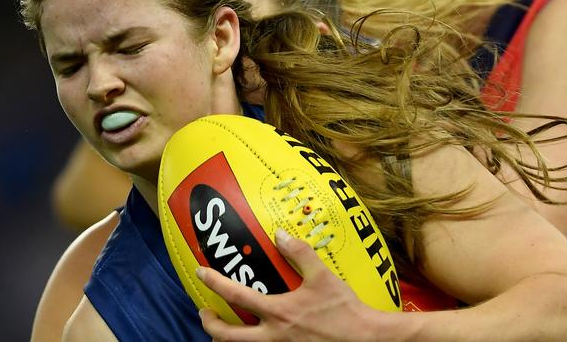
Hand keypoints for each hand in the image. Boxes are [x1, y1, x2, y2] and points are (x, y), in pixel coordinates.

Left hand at [197, 229, 380, 340]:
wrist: (364, 339)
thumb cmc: (343, 309)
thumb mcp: (322, 276)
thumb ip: (300, 253)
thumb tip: (280, 234)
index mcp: (278, 312)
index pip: (236, 296)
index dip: (214, 283)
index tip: (201, 273)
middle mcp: (272, 336)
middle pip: (226, 337)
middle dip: (209, 324)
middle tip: (203, 312)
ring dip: (226, 339)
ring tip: (224, 327)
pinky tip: (254, 335)